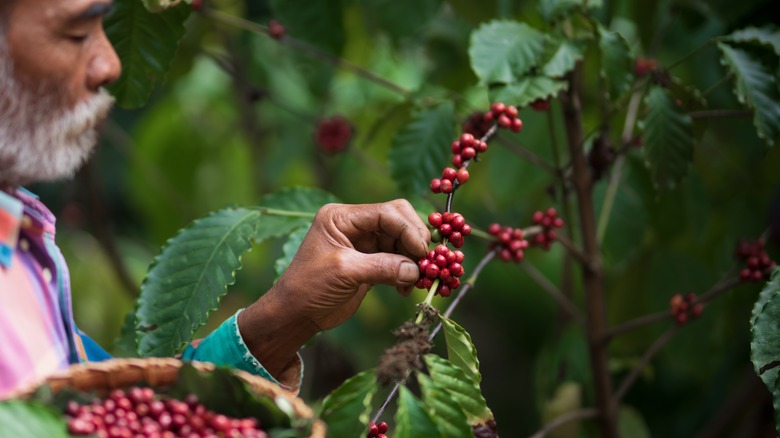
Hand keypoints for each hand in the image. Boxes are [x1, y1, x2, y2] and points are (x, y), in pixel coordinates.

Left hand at [237, 199, 429, 376]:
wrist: (296, 314)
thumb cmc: (309, 288)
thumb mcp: (344, 272)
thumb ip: (381, 267)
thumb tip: (416, 269)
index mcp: (342, 217)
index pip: (385, 212)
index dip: (408, 229)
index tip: (421, 252)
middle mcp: (355, 225)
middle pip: (398, 221)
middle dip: (414, 241)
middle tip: (425, 264)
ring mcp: (364, 243)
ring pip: (402, 241)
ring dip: (413, 260)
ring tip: (416, 281)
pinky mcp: (371, 262)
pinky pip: (399, 260)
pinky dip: (407, 272)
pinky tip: (405, 289)